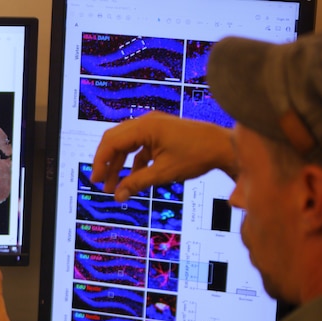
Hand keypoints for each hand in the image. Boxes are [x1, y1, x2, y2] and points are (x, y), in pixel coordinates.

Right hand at [90, 112, 235, 201]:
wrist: (224, 147)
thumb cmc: (198, 155)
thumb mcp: (164, 173)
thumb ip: (137, 183)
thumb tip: (118, 196)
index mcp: (146, 127)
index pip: (111, 142)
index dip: (100, 162)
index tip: (96, 180)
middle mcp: (147, 122)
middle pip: (115, 141)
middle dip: (107, 164)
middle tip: (102, 184)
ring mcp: (154, 126)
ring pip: (126, 145)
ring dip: (119, 165)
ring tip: (115, 187)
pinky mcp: (160, 134)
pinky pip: (139, 147)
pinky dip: (133, 162)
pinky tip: (133, 179)